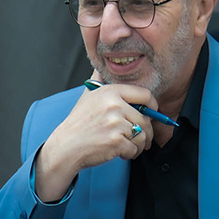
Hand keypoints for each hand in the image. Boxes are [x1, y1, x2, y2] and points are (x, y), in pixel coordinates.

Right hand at [34, 79, 155, 201]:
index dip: (152, 105)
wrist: (65, 146)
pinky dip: (129, 154)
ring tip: (127, 146)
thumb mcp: (88, 95)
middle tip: (139, 139)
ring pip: (142, 135)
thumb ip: (99, 79)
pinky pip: (135, 148)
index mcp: (110, 92)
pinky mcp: (116, 140)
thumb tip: (105, 64)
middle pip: (146, 119)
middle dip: (145, 132)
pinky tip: (119, 152)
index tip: (151, 113)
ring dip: (138, 145)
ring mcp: (115, 123)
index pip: (145, 94)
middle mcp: (114, 105)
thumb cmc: (79, 124)